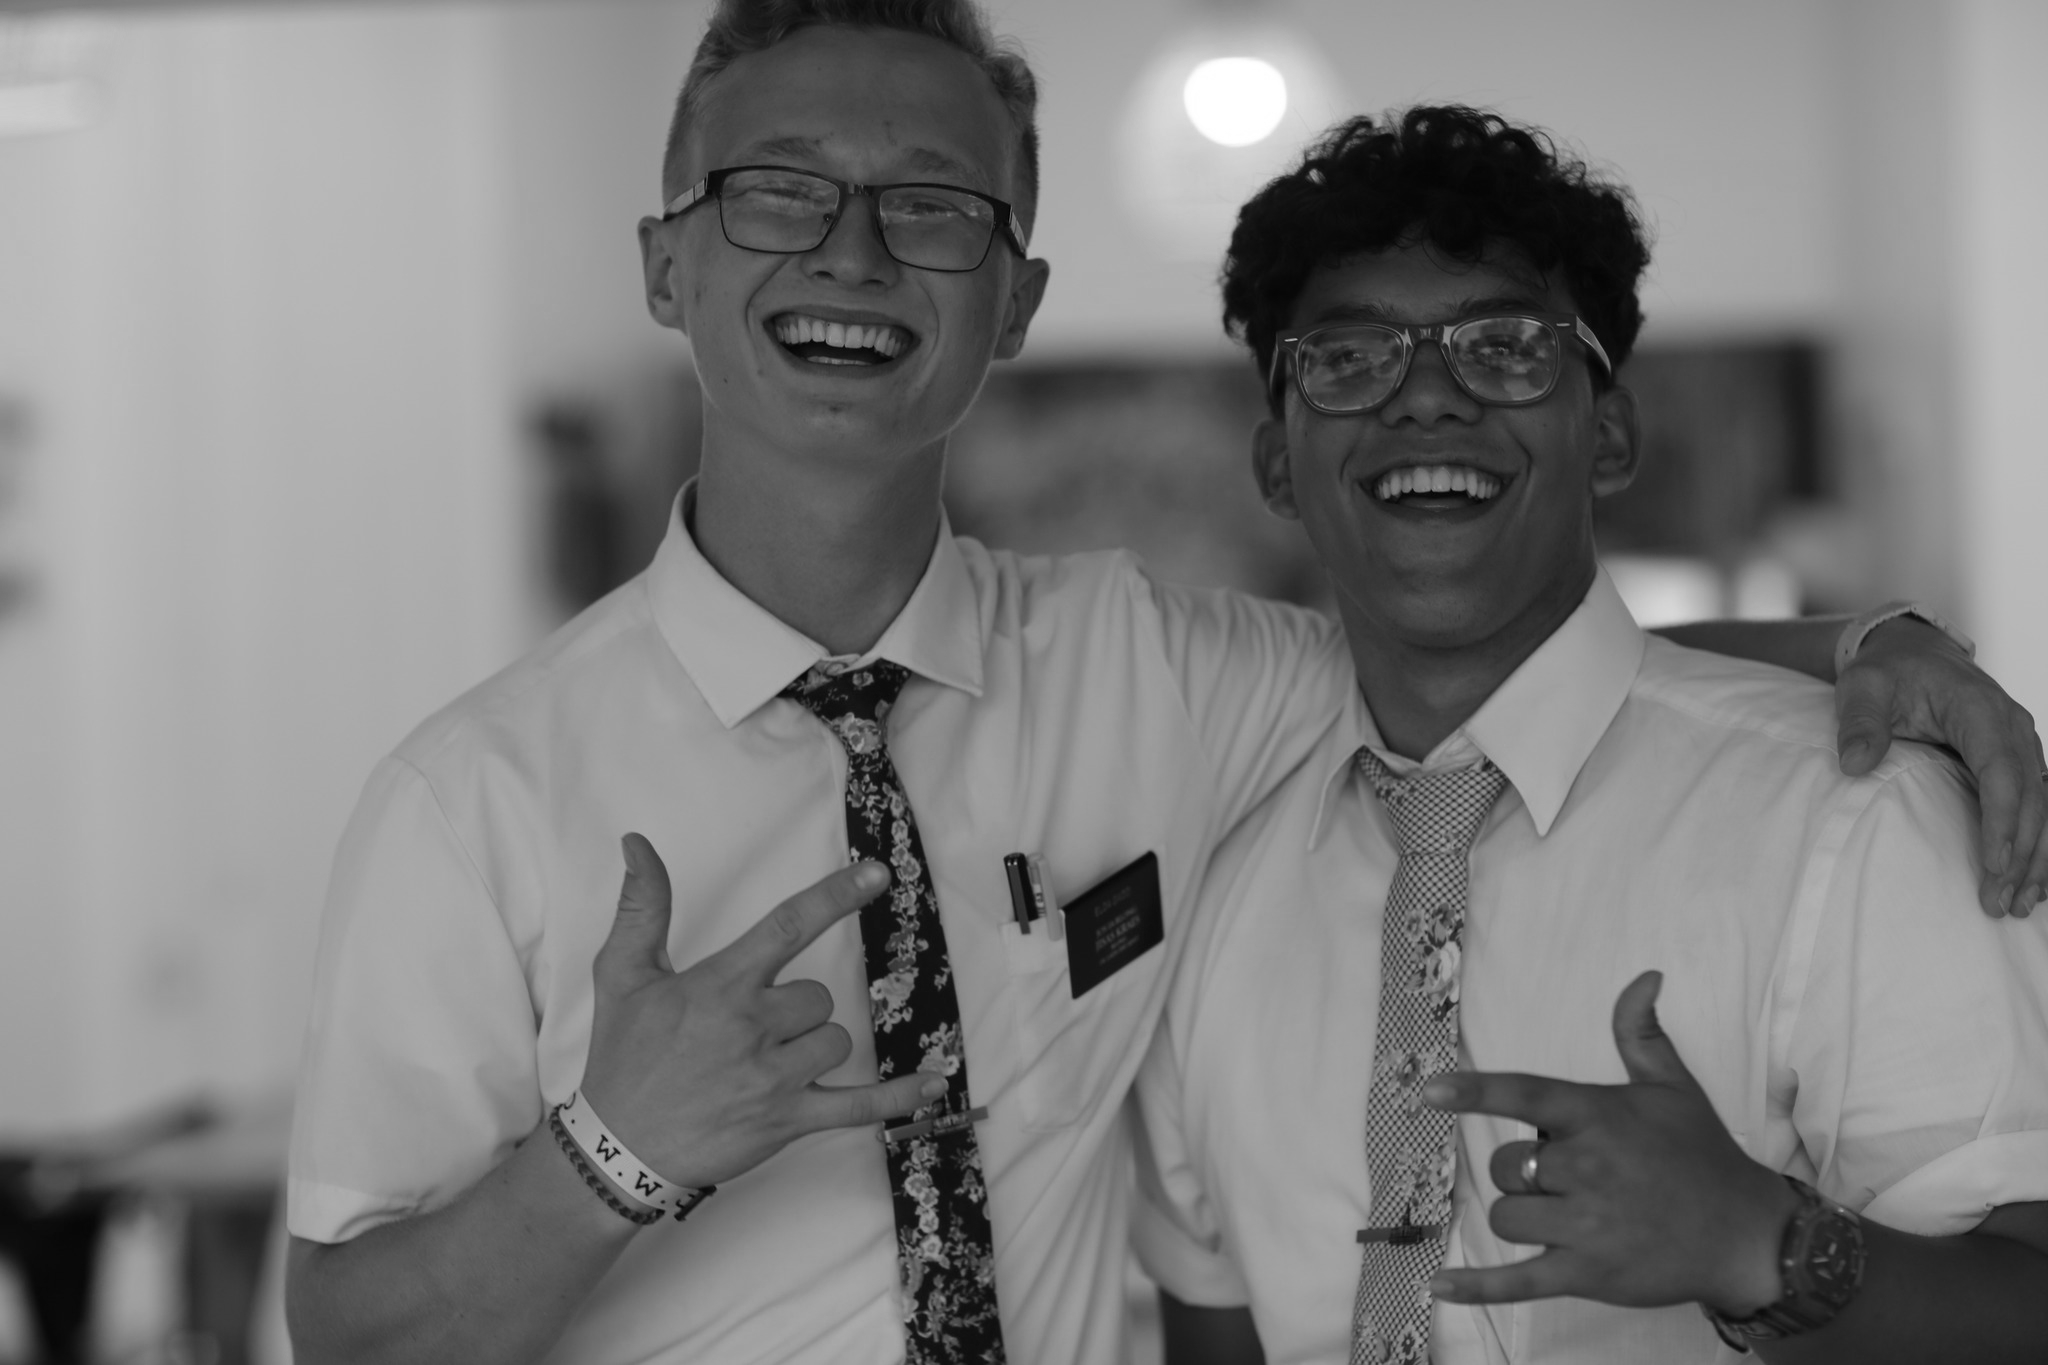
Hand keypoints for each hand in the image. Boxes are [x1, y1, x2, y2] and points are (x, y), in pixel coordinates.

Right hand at [577, 833, 944, 1188]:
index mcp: (722, 985)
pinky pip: (859, 1105)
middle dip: (797, 1008)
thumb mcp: (622, 976)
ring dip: (814, 1047)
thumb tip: (637, 844)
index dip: (837, 895)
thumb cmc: (623, 1060)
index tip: (878, 874)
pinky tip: (934, 1084)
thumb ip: (642, 907)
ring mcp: (775, 1076)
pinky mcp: (788, 1120)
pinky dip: (899, 1096)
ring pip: (835, 1041)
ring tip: (763, 1066)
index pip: (790, 925)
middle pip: (818, 996)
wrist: (617, 1150)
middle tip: (749, 1032)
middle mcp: (754, 1026)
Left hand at [1423, 972, 1798, 1313]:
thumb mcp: (1674, 1088)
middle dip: (1522, 1172)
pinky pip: (1518, 1281)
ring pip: (1506, 1216)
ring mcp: (1586, 1225)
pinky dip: (1477, 1287)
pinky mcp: (1588, 1274)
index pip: (1526, 1096)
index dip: (1474, 1093)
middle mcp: (1588, 1168)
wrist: (1748, 1235)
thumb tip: (1644, 976)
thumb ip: (1641, 1034)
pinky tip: (1438, 1285)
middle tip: (1570, 1178)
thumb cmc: (1703, 1155)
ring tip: (1568, 1215)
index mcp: (1600, 1117)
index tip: (1429, 1092)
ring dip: (1522, 1215)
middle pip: (1507, 1166)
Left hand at [1835, 616, 2047, 917]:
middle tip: (2000, 903)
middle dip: (2020, 853)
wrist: (1913, 654)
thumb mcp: (1861, 687)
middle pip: (2030, 797)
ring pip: (2043, 807)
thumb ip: (1859, 723)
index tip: (1993, 863)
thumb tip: (1853, 764)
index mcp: (1980, 710)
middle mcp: (2013, 728)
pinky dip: (2036, 843)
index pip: (2002, 770)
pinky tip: (2030, 882)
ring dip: (2036, 857)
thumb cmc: (1886, 673)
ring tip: (2019, 905)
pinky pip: (2037, 805)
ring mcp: (2021, 746)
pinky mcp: (2017, 762)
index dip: (2001, 819)